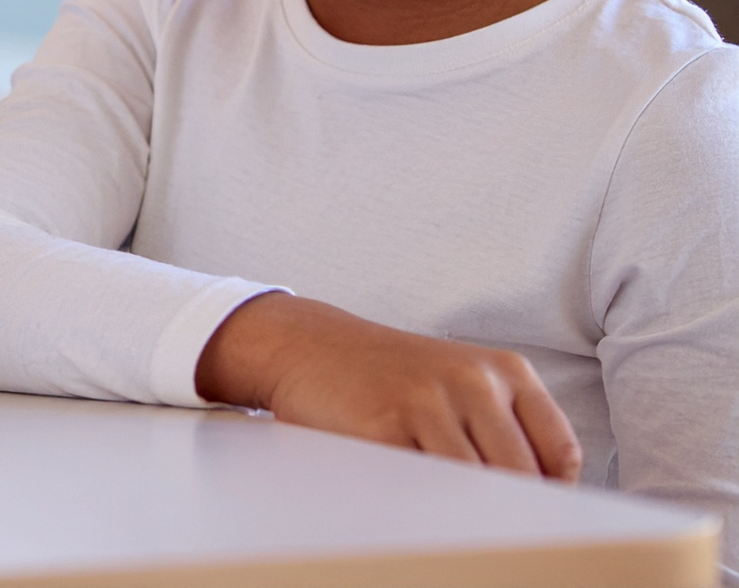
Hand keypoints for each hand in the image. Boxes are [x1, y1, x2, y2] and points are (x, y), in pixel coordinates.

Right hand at [195, 292, 581, 479]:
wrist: (311, 345)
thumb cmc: (390, 374)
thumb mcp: (462, 382)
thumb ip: (505, 426)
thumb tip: (542, 496)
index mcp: (506, 370)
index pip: (559, 452)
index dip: (552, 494)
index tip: (533, 513)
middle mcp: (473, 380)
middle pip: (520, 475)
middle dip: (509, 508)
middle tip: (493, 525)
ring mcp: (428, 400)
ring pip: (474, 484)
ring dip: (466, 510)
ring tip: (450, 513)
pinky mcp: (384, 425)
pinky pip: (422, 485)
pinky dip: (423, 502)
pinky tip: (413, 497)